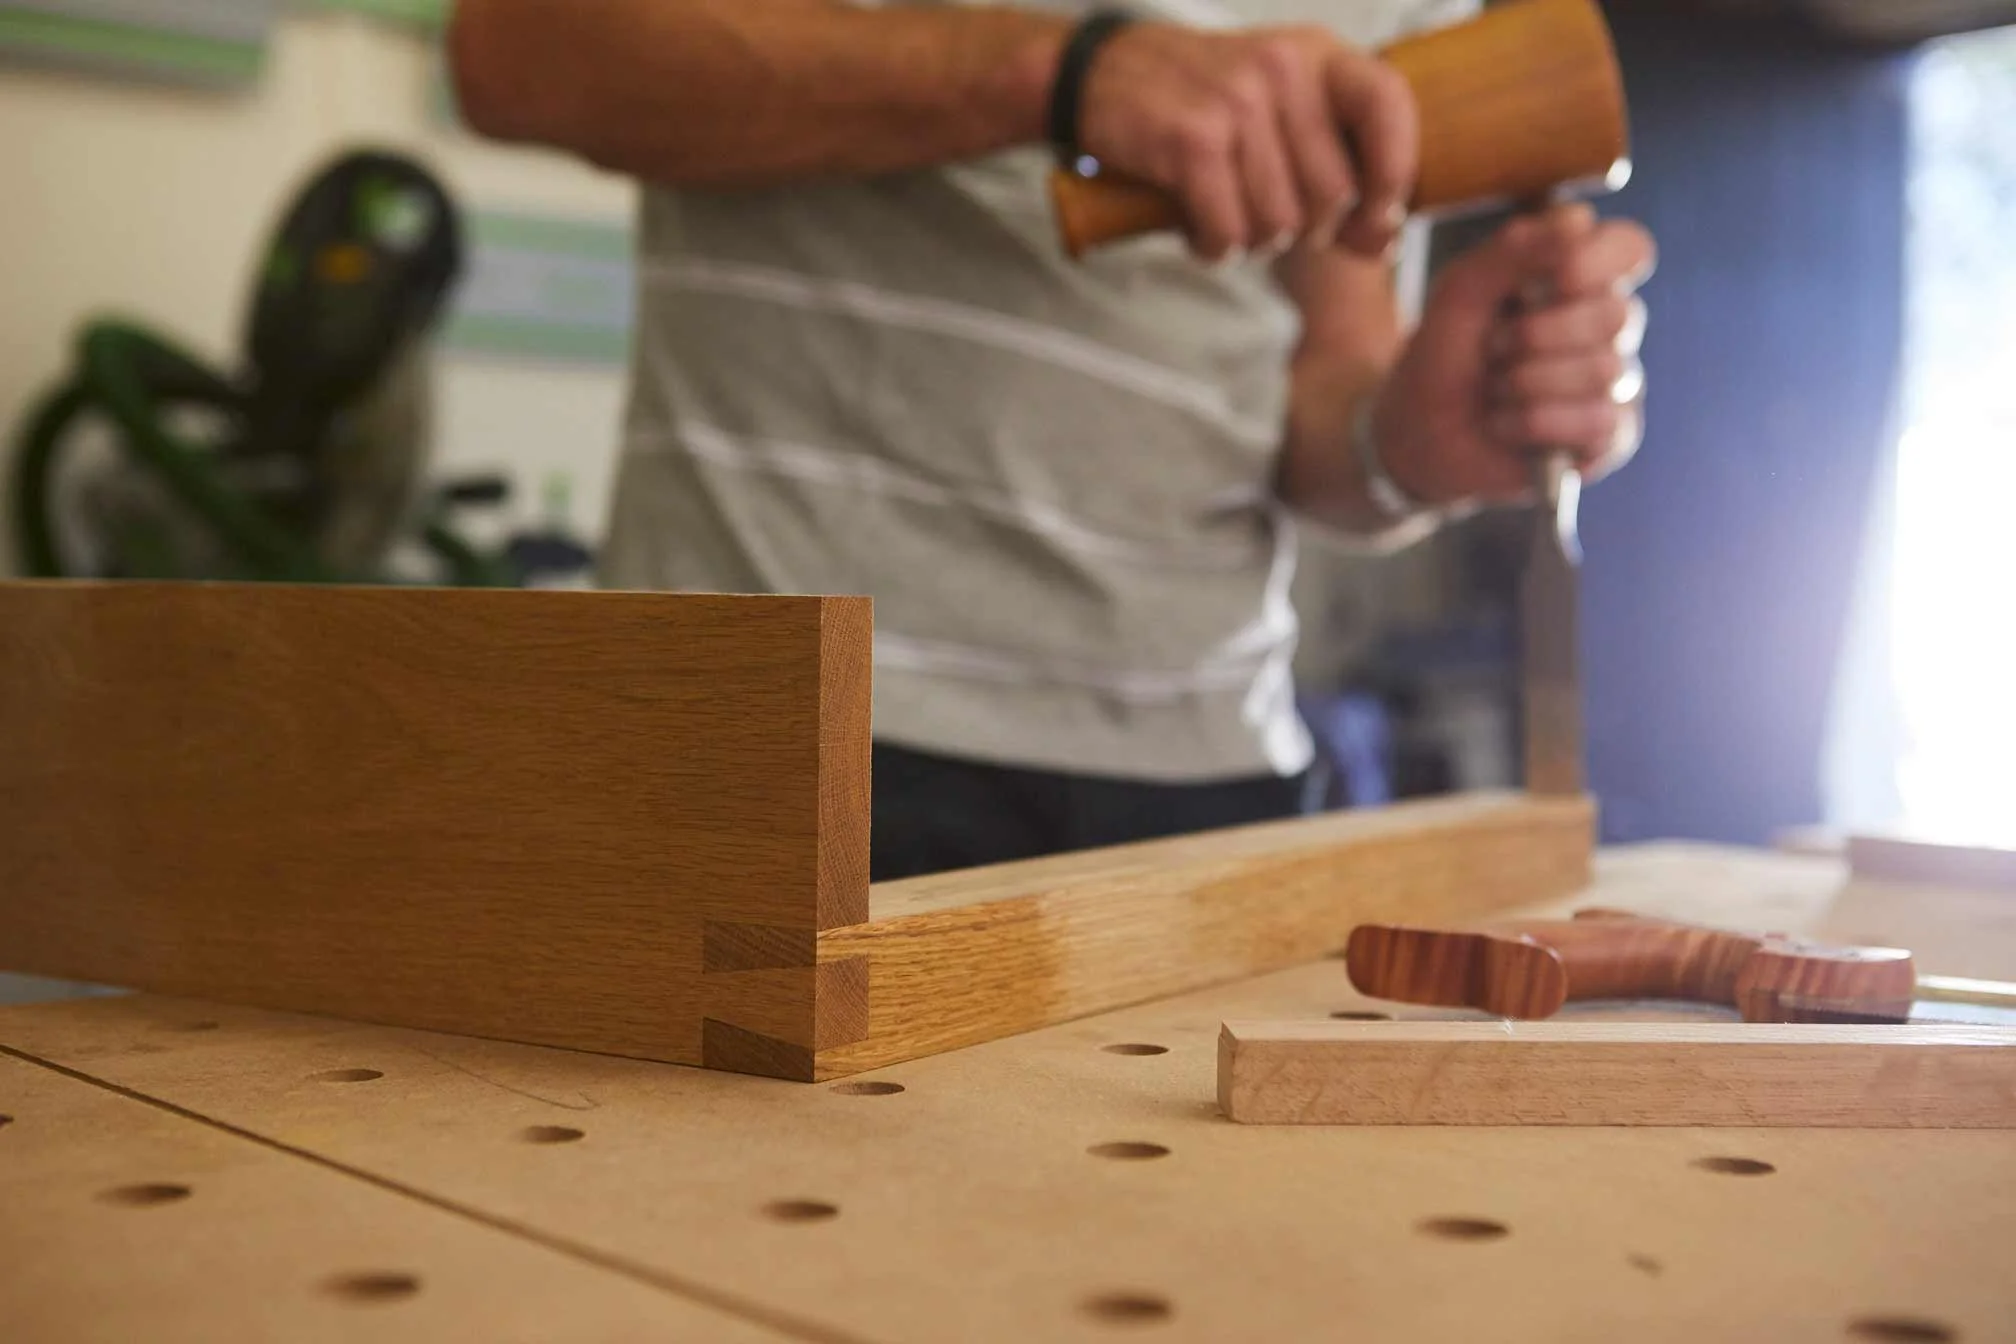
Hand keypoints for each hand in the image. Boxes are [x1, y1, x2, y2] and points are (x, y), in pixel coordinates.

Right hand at [1074, 23, 1416, 262]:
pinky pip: (1229, 228)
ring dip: (1254, 240)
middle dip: (1306, 230)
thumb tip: (1383, 243)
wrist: (1104, 74)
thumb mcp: (1278, 109)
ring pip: (1280, 220)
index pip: (1388, 107)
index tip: (1379, 217)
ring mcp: (1235, 102)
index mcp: (1317, 55)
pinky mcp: (1191, 140)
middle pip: (1332, 192)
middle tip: (1271, 221)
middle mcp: (1281, 69)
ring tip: (1229, 216)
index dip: (1394, 174)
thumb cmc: (1203, 102)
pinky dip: (1215, 245)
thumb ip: (1335, 168)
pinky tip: (1201, 229)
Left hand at [1371, 203, 1655, 505]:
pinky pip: (1597, 421)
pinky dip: (1534, 422)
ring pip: (1603, 370)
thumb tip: (1579, 219)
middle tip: (1493, 348)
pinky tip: (1505, 424)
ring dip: (1525, 382)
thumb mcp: (1461, 291)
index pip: (1629, 248)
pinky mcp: (1610, 436)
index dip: (1598, 260)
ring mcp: (1616, 382)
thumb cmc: (1446, 354)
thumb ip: (1512, 249)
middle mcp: (1608, 327)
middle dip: (1537, 334)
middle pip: (1616, 312)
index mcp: (1580, 279)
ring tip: (1494, 389)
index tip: (1553, 277)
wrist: (1418, 433)